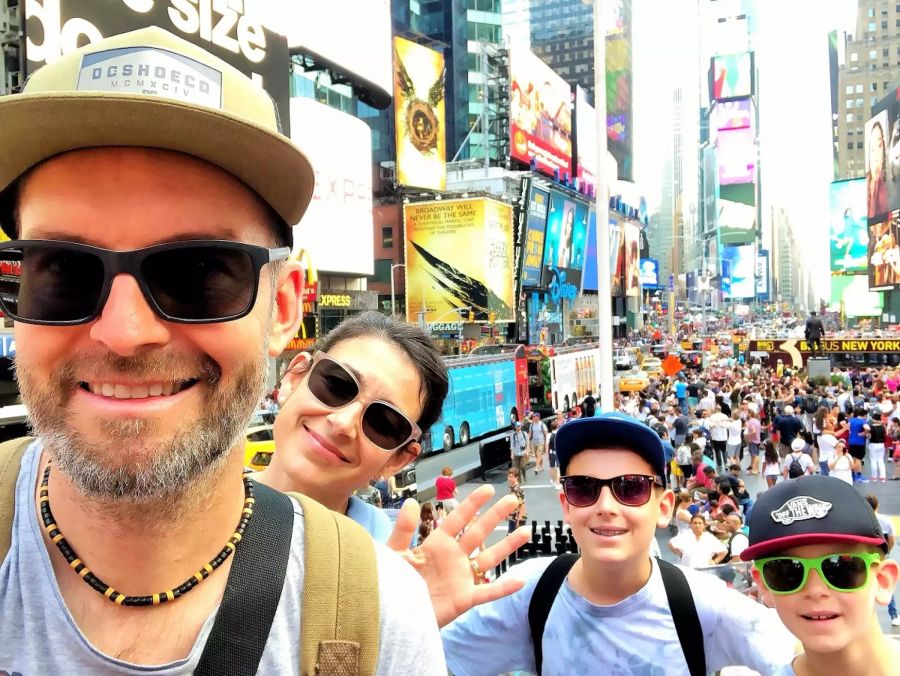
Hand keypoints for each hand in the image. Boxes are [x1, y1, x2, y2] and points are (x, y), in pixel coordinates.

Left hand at [386, 485, 530, 627]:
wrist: (391, 617)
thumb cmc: (390, 584)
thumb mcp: (394, 554)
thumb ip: (403, 530)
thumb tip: (412, 501)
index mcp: (436, 544)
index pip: (457, 520)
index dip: (472, 504)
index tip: (488, 489)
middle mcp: (453, 558)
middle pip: (478, 533)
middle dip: (495, 517)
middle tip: (512, 500)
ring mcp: (461, 578)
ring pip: (489, 558)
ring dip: (507, 546)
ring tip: (526, 531)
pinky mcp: (464, 599)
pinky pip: (488, 592)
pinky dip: (504, 587)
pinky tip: (519, 580)